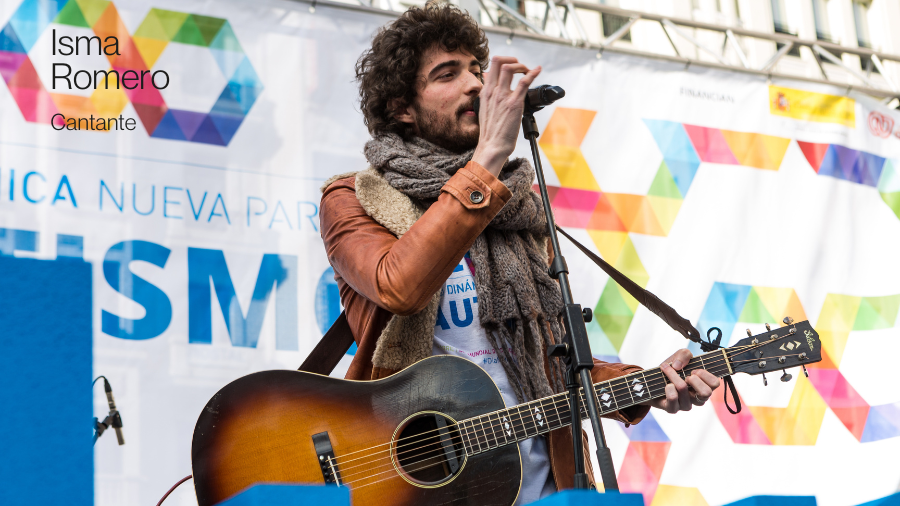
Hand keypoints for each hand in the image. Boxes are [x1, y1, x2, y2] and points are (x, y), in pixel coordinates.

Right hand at [471, 56, 540, 176]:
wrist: (492, 146)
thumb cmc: (491, 132)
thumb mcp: (485, 110)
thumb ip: (489, 96)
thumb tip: (490, 85)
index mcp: (485, 92)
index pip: (491, 66)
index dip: (503, 62)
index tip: (511, 67)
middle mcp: (493, 91)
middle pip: (499, 61)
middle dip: (512, 59)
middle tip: (519, 67)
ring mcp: (503, 96)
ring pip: (510, 68)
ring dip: (521, 66)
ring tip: (527, 71)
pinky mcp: (514, 103)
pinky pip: (524, 82)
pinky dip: (533, 73)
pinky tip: (538, 70)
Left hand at [649, 349, 719, 413]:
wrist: (652, 382)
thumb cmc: (671, 370)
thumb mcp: (678, 358)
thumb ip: (684, 354)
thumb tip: (678, 366)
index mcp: (703, 386)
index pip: (715, 384)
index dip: (705, 375)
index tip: (694, 370)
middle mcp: (697, 398)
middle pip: (706, 393)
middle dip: (694, 379)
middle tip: (686, 375)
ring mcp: (685, 404)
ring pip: (684, 390)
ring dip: (674, 376)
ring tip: (668, 371)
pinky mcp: (673, 409)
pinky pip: (673, 398)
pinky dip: (668, 387)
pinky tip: (666, 385)